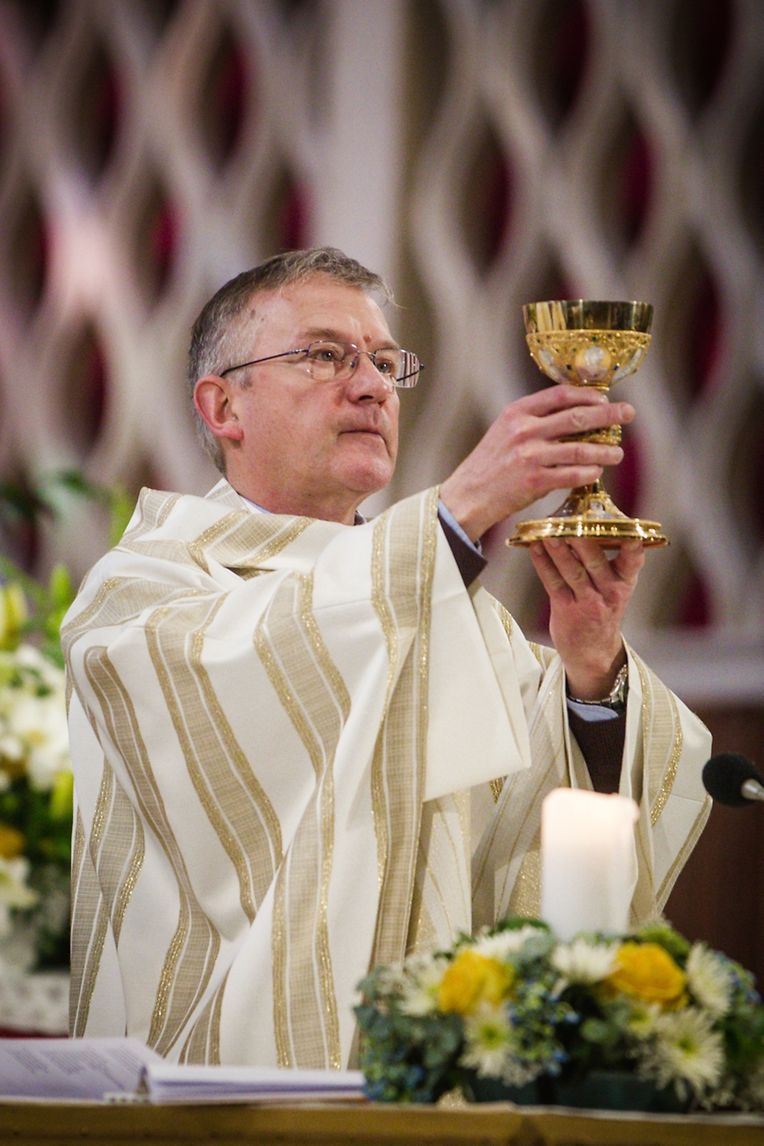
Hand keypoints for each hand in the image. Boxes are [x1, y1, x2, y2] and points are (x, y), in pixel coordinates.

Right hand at [439, 385, 633, 541]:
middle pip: (577, 418)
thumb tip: (575, 414)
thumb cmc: (490, 463)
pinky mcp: (534, 481)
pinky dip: (589, 473)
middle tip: (628, 414)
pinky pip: (572, 475)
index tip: (606, 398)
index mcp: (518, 412)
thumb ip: (534, 420)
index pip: (561, 395)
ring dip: (604, 451)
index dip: (588, 395)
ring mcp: (529, 456)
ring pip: (580, 449)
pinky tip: (596, 472)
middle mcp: (524, 430)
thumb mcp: (505, 430)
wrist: (468, 495)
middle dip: (608, 415)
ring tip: (617, 454)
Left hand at [529, 537, 644, 697]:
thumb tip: (581, 524)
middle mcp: (610, 591)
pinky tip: (535, 548)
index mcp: (625, 582)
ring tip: (548, 532)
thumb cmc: (602, 609)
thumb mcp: (614, 587)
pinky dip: (543, 564)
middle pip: (596, 562)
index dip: (633, 546)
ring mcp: (588, 602)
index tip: (630, 531)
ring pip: (572, 571)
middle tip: (573, 521)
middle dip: (584, 541)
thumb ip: (603, 560)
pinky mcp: (567, 610)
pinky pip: (553, 583)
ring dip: (558, 550)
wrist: (592, 651)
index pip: (633, 561)